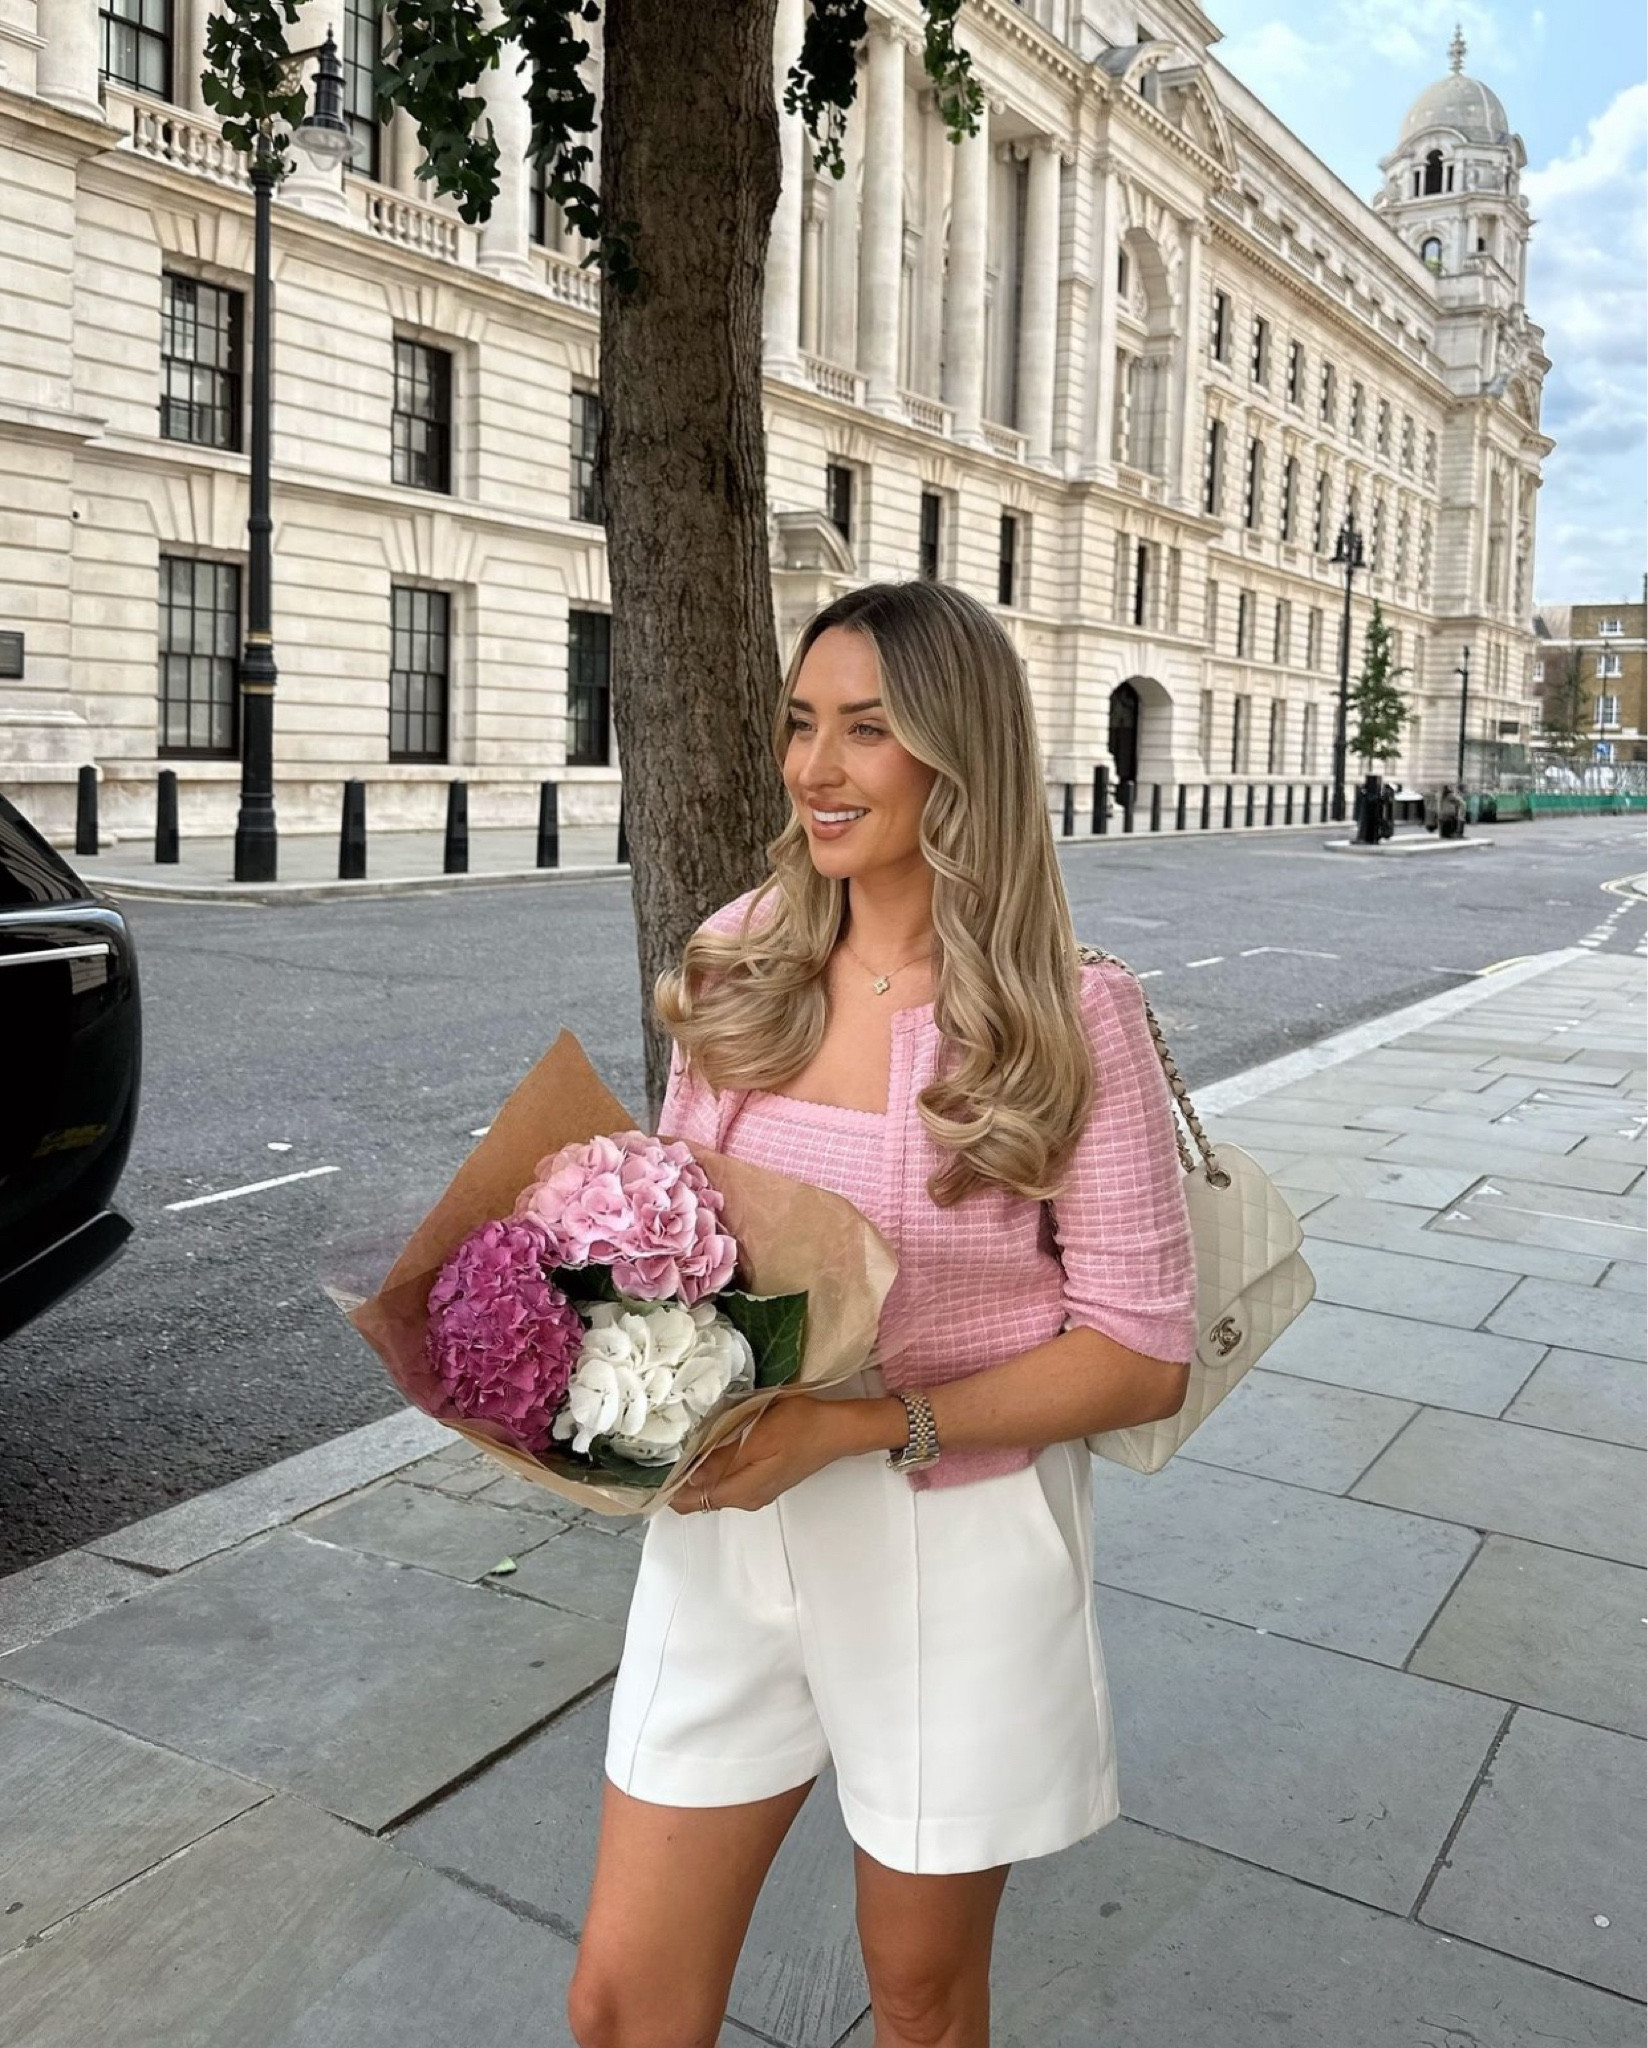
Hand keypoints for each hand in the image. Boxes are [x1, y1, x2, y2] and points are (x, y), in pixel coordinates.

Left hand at [669, 1395, 844, 1514]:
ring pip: (712, 1486)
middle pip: (698, 1496)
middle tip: (659, 1446)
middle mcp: (745, 1499)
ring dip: (695, 1469)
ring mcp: (755, 1491)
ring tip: (680, 1441)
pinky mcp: (763, 1479)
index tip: (647, 1465)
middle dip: (677, 1476)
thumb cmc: (798, 1426)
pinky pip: (727, 1478)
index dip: (665, 1487)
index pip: (688, 1501)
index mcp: (740, 1491)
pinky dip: (712, 1466)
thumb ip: (720, 1457)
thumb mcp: (755, 1435)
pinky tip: (709, 1443)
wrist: (837, 1428)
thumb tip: (687, 1473)